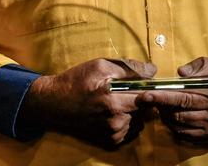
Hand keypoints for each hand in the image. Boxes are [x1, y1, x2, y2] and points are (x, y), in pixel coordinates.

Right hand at [22, 58, 157, 148]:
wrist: (55, 103)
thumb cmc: (77, 80)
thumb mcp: (101, 65)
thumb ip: (129, 68)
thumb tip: (153, 70)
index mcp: (114, 101)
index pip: (148, 98)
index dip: (152, 90)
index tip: (150, 84)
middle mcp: (115, 121)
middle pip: (146, 110)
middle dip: (142, 99)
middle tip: (128, 91)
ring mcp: (112, 133)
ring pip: (139, 121)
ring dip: (135, 111)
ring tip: (119, 102)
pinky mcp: (110, 141)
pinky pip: (130, 131)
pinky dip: (127, 121)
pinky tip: (114, 112)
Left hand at [136, 57, 207, 145]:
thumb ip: (205, 66)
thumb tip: (181, 73)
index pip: (182, 98)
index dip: (162, 97)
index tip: (146, 94)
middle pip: (178, 116)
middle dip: (160, 108)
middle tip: (149, 100)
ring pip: (182, 129)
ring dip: (168, 120)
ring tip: (160, 108)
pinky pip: (191, 139)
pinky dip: (178, 132)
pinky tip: (174, 122)